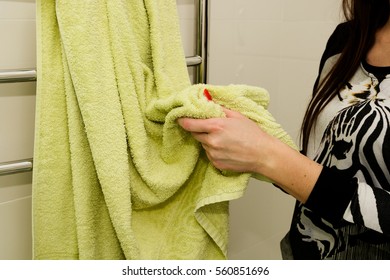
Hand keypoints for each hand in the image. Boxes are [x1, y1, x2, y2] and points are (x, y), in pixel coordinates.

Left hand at [178, 107, 321, 202]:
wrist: (263, 154)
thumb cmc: (253, 135)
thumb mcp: (237, 115)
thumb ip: (219, 108)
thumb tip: (207, 100)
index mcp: (216, 126)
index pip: (189, 124)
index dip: (183, 120)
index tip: (181, 118)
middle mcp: (212, 141)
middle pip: (194, 134)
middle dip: (199, 129)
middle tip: (211, 127)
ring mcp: (213, 154)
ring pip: (203, 144)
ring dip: (208, 140)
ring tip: (224, 139)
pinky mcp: (216, 164)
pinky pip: (209, 155)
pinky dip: (214, 150)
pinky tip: (226, 148)